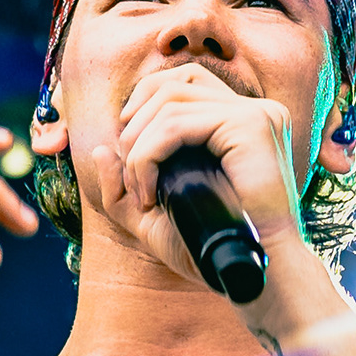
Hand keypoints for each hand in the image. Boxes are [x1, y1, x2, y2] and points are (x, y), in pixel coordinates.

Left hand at [96, 65, 305, 286]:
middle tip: (130, 178)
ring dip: (138, 147)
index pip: (185, 82)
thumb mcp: (154, 218)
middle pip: (174, 82)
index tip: (129, 155)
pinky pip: (177, 124)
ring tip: (139, 191)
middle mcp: (253, 110)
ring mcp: (255, 114)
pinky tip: (150, 194)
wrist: (249, 272)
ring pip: (169, 102)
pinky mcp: (250, 125)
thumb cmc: (209, 249)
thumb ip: (124, 188)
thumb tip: (100, 149)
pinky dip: (149, 155)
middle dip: (134, 125)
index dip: (145, 105)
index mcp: (241, 123)